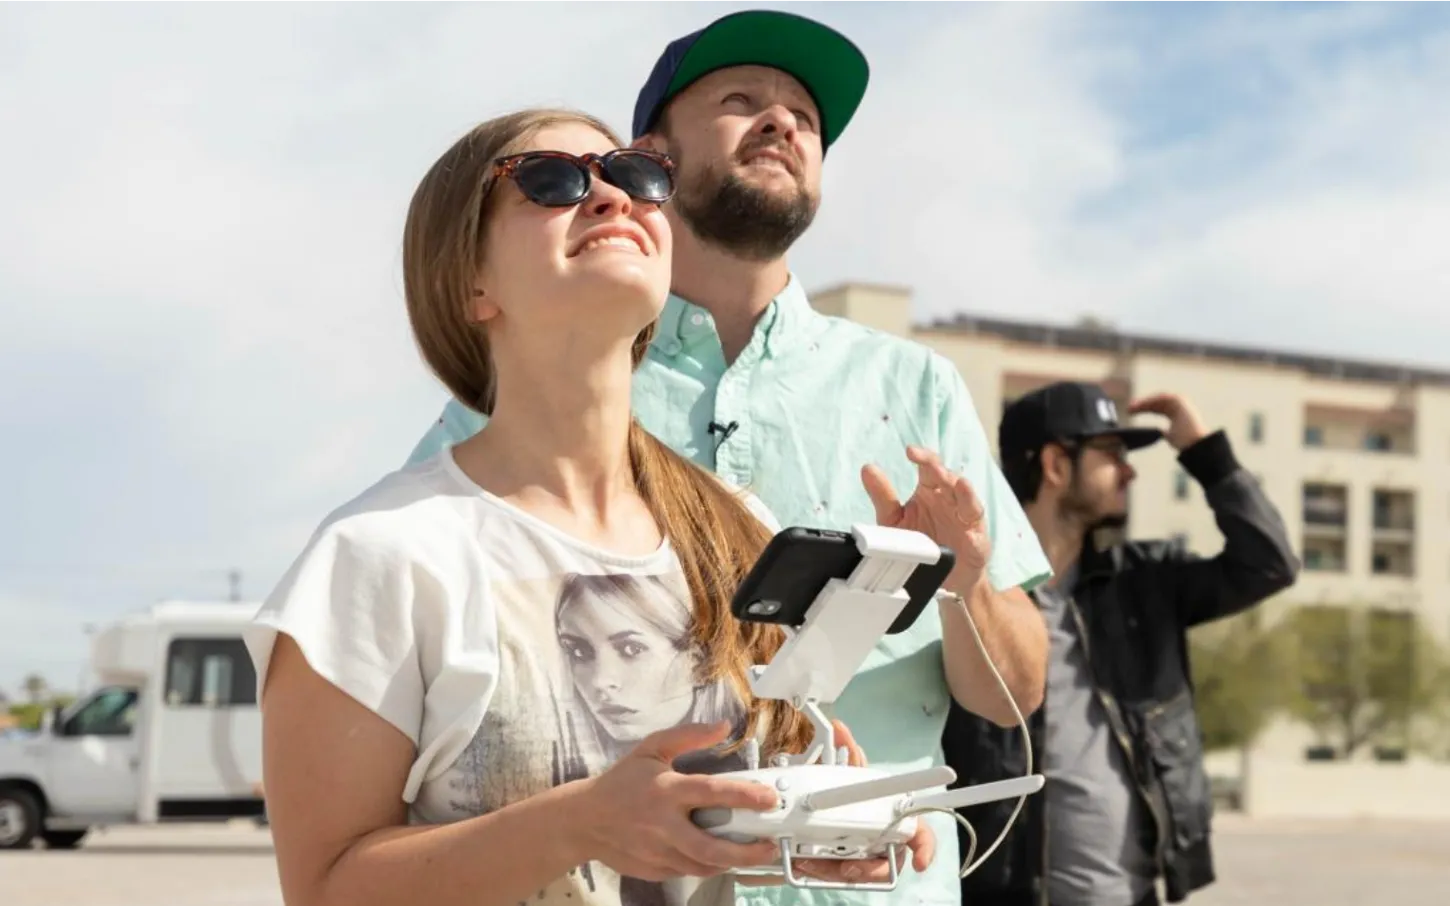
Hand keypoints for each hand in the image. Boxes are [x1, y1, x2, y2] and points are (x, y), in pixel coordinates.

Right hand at [574, 721, 780, 880]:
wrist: (583, 820)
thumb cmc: (621, 782)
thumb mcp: (651, 749)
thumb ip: (688, 735)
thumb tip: (723, 726)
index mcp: (665, 790)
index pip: (711, 792)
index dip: (745, 796)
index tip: (770, 798)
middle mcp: (663, 825)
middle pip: (712, 847)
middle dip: (747, 852)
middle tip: (770, 846)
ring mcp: (658, 852)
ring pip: (704, 866)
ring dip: (732, 862)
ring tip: (752, 853)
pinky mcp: (654, 871)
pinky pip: (688, 871)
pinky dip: (707, 865)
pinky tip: (719, 856)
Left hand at [737, 719, 936, 886]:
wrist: (821, 812)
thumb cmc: (849, 797)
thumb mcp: (848, 775)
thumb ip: (848, 753)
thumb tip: (840, 729)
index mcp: (894, 820)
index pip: (919, 834)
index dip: (925, 848)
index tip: (920, 861)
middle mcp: (885, 844)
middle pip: (886, 863)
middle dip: (868, 868)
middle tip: (849, 867)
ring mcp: (866, 859)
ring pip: (859, 873)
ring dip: (838, 869)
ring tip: (815, 861)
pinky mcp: (847, 869)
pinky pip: (838, 875)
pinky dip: (823, 870)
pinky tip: (806, 862)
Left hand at [861, 446, 989, 596]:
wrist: (938, 579)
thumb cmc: (918, 544)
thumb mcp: (894, 521)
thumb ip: (883, 496)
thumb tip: (867, 468)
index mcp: (931, 491)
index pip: (929, 466)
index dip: (922, 457)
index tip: (910, 451)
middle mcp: (950, 500)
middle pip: (949, 478)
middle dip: (940, 470)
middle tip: (929, 466)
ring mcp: (965, 519)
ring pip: (968, 500)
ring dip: (962, 491)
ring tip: (955, 482)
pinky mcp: (977, 541)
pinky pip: (977, 532)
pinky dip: (974, 527)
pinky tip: (970, 529)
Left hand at [1127, 393, 1207, 450]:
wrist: (1194, 442)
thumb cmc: (1184, 443)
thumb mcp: (1171, 436)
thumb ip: (1165, 433)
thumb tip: (1159, 433)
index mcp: (1176, 414)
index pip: (1157, 409)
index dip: (1144, 409)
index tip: (1131, 412)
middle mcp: (1179, 406)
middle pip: (1156, 403)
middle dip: (1142, 405)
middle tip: (1128, 409)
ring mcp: (1180, 402)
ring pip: (1157, 399)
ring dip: (1143, 402)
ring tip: (1131, 407)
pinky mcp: (1179, 400)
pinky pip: (1161, 398)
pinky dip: (1150, 401)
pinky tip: (1139, 405)